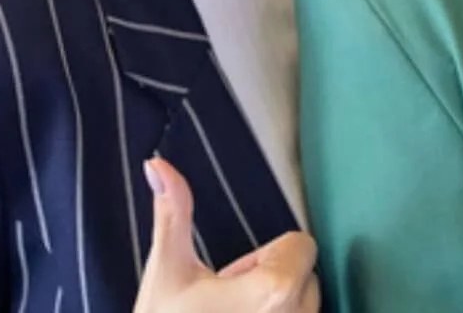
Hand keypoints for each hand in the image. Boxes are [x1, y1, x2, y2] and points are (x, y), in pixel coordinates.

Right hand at [135, 157, 318, 312]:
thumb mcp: (168, 270)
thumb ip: (172, 212)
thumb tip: (158, 165)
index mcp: (275, 290)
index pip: (300, 245)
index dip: (262, 256)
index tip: (232, 278)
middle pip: (305, 275)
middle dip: (271, 281)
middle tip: (228, 301)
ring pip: (305, 306)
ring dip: (277, 308)